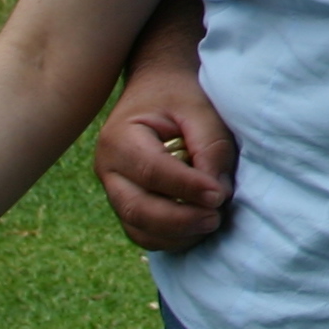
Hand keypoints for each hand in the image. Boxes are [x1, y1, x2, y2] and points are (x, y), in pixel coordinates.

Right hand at [95, 73, 235, 250]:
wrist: (158, 89)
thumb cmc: (180, 97)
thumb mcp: (200, 109)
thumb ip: (210, 146)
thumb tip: (217, 193)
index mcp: (120, 138)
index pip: (151, 171)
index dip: (186, 188)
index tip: (219, 195)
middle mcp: (109, 169)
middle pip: (137, 208)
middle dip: (180, 220)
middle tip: (216, 217)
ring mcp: (114, 191)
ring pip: (138, 228)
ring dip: (177, 234)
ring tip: (212, 221)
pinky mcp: (128, 205)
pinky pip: (144, 234)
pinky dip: (172, 239)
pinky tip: (198, 227)